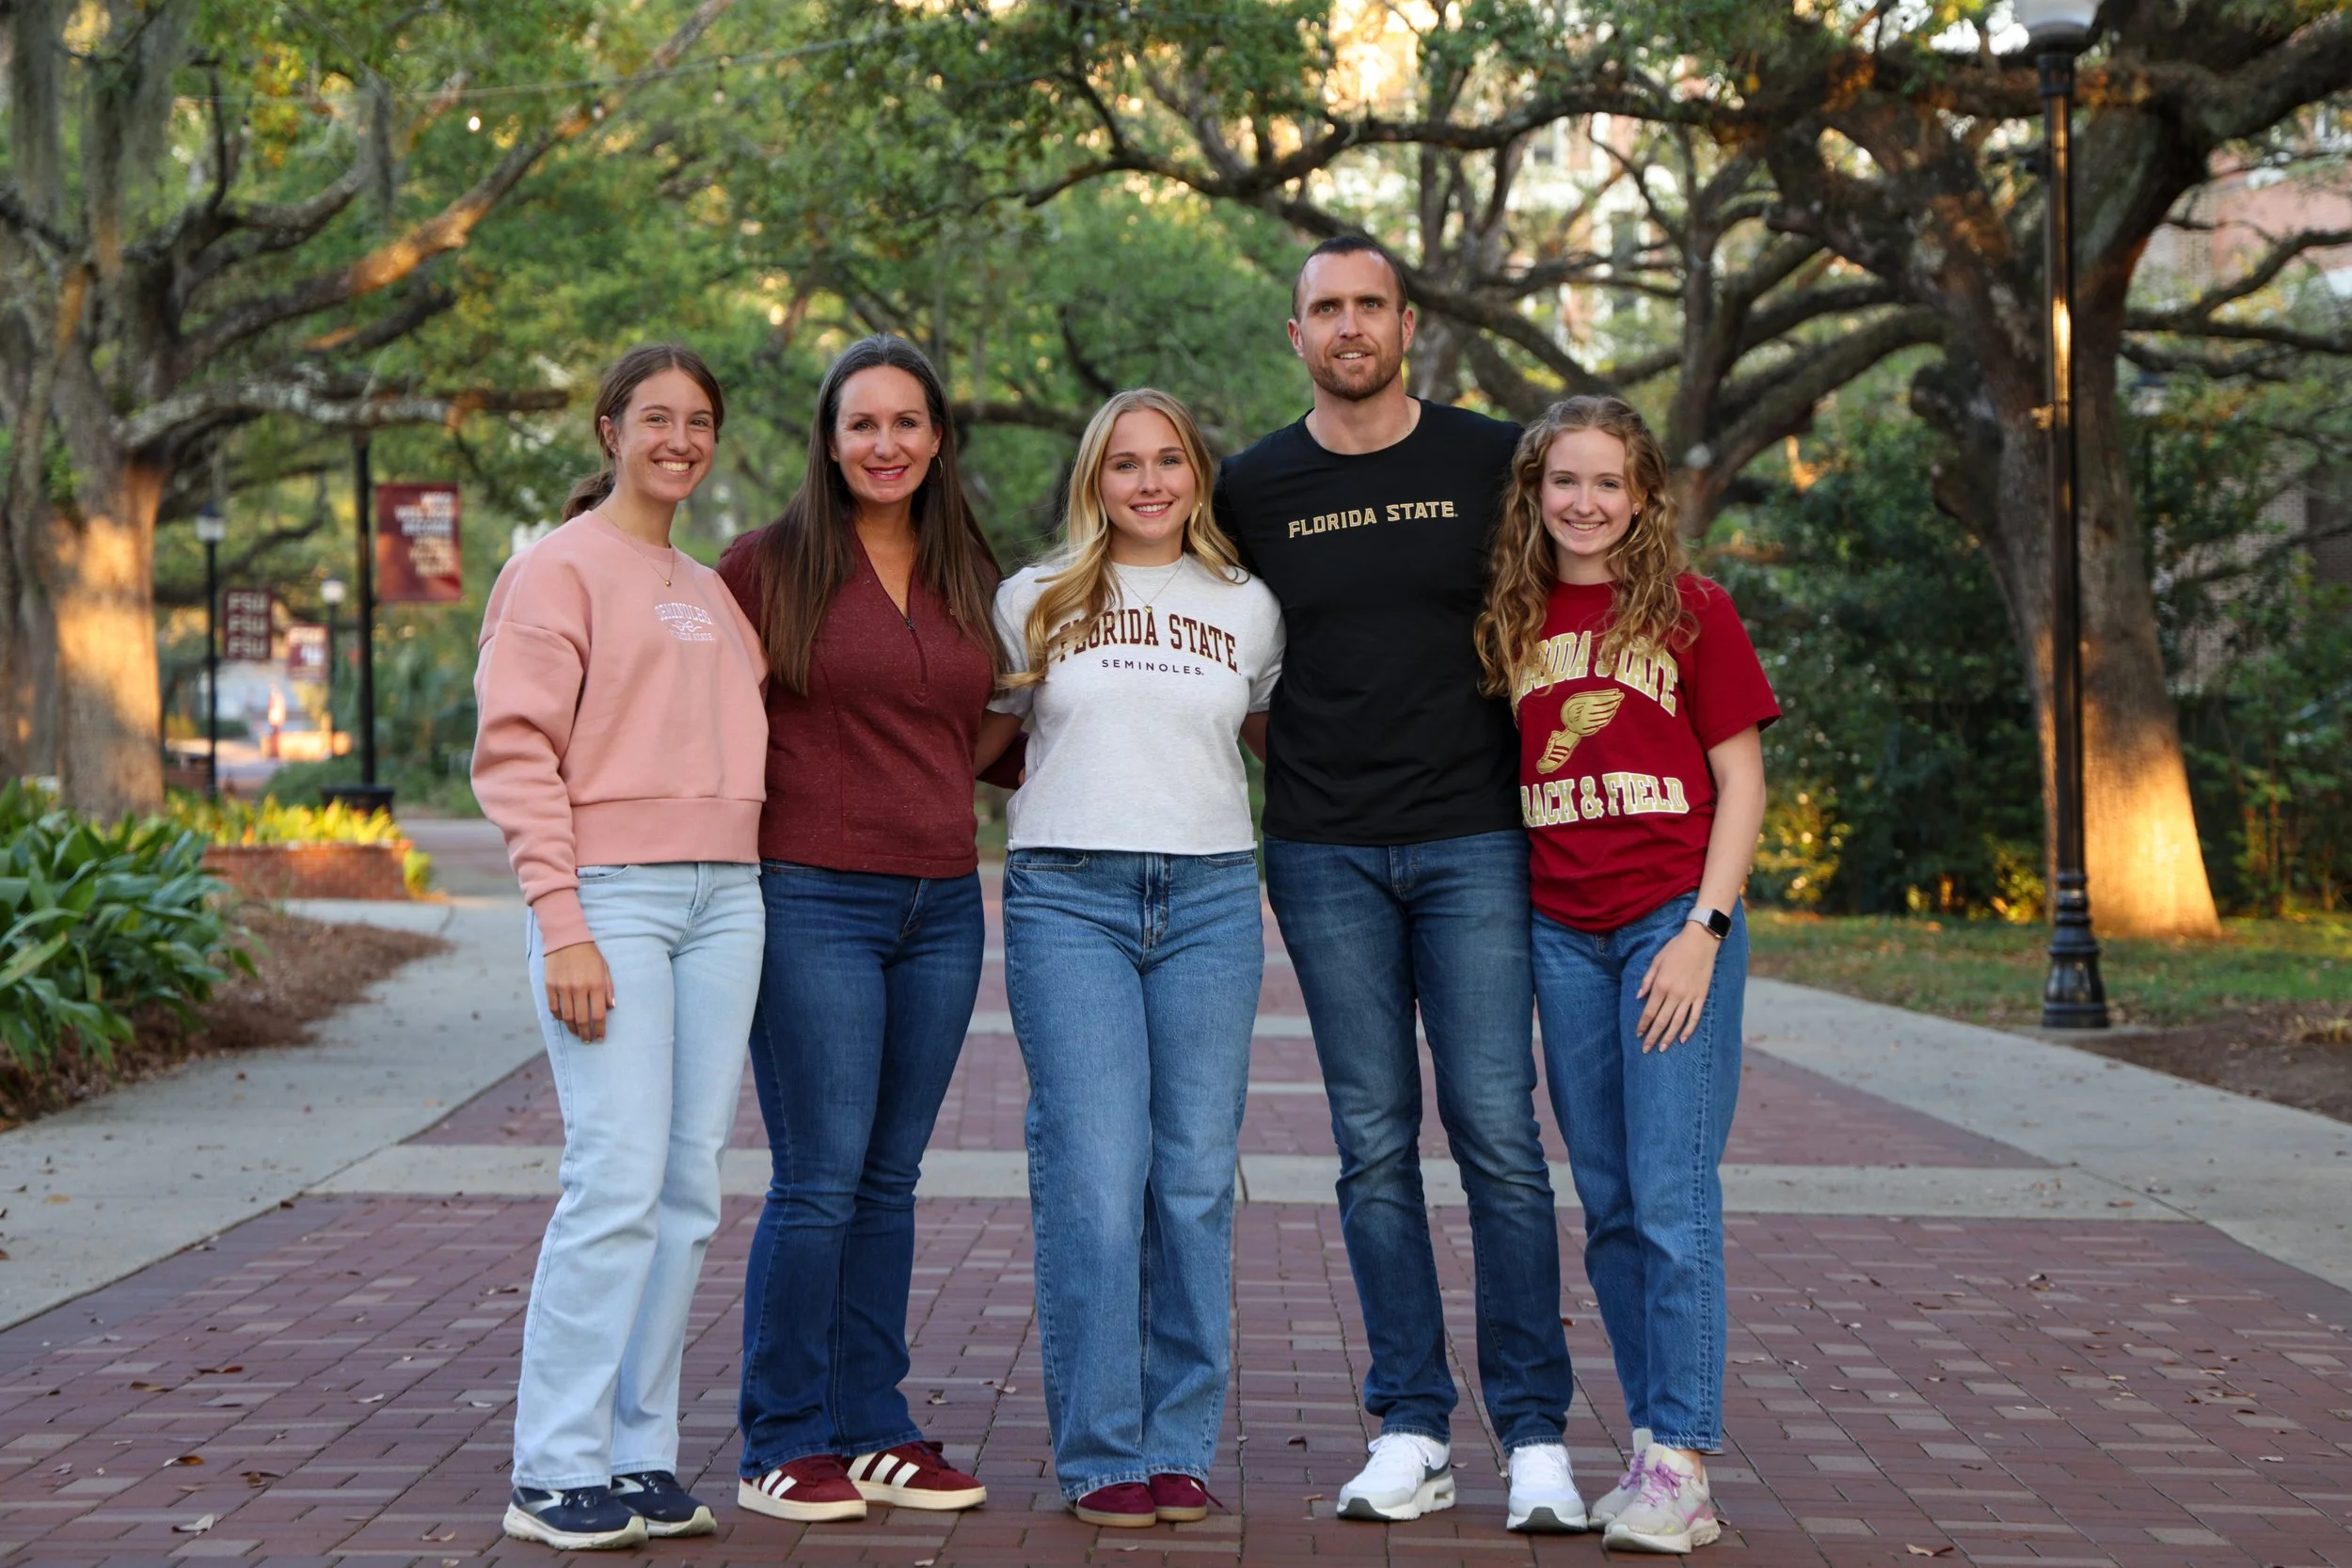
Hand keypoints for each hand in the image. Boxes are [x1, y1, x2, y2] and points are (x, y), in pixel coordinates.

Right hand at [544, 940, 615, 1041]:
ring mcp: (563, 988)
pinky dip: (559, 1017)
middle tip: (587, 1040)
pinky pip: (554, 1008)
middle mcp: (579, 988)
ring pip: (567, 1017)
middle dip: (586, 1034)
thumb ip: (608, 988)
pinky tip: (564, 1020)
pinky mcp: (550, 986)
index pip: (598, 1014)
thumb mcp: (604, 968)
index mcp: (596, 984)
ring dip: (572, 1028)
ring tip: (577, 1033)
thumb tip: (610, 1008)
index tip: (600, 1038)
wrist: (566, 938)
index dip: (599, 1029)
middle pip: (582, 1019)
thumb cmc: (589, 954)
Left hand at [1634, 924, 1718, 1052]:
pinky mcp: (1701, 996)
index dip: (1643, 1024)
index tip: (1637, 1034)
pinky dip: (1689, 1029)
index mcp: (1661, 985)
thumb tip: (1638, 997)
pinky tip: (1683, 1039)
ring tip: (1662, 1048)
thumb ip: (1647, 980)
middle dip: (1652, 1036)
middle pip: (1662, 1021)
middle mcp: (1675, 994)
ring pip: (1678, 1022)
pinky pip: (1695, 1017)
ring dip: (1669, 1037)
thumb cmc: (1676, 948)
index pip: (1649, 1011)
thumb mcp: (1656, 960)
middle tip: (1646, 1049)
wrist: (1701, 941)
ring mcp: (1690, 996)